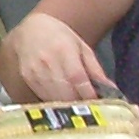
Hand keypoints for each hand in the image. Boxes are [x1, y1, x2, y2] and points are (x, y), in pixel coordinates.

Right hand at [0, 12, 116, 103]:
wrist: (30, 31)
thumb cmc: (60, 37)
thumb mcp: (82, 47)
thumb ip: (95, 69)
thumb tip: (111, 89)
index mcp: (64, 50)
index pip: (78, 78)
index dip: (89, 94)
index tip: (99, 104)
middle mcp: (48, 62)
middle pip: (66, 93)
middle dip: (80, 103)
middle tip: (90, 107)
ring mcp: (35, 72)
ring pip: (55, 99)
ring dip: (68, 106)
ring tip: (78, 105)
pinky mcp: (27, 80)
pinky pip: (44, 98)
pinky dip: (56, 102)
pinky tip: (62, 98)